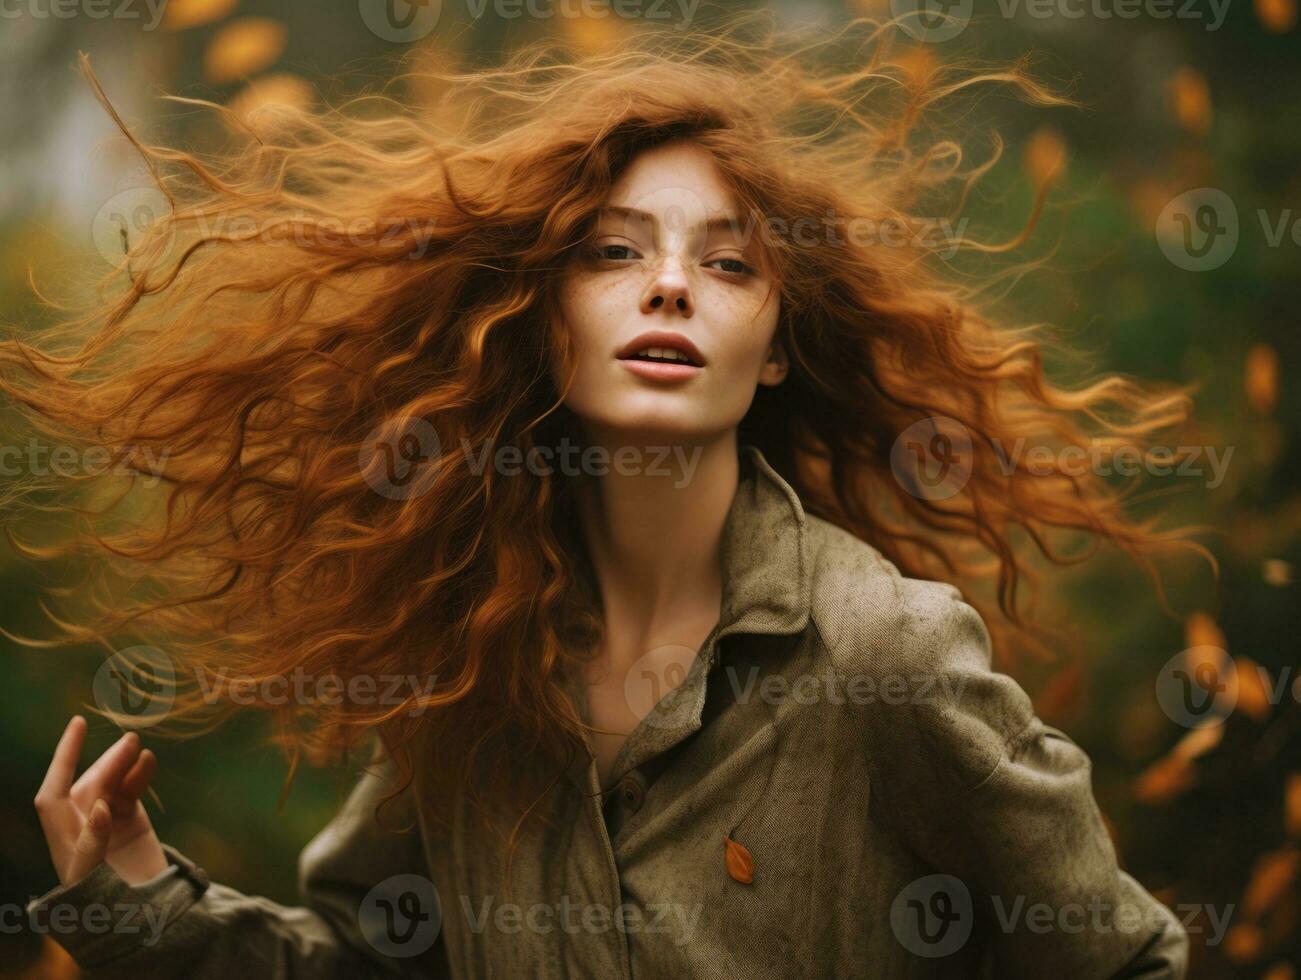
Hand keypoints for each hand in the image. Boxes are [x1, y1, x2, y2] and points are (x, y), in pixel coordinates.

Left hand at [34, 715, 167, 887]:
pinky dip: (140, 775)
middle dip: (107, 761)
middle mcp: (82, 824)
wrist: (141, 915)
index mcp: (63, 837)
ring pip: (113, 782)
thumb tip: (100, 806)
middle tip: (131, 740)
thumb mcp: (92, 876)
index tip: (78, 725)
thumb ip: (93, 841)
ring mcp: (108, 820)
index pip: (54, 790)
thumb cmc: (105, 902)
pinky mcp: (131, 820)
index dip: (63, 758)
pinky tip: (148, 763)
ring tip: (140, 748)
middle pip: (90, 782)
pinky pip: (132, 790)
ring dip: (124, 764)